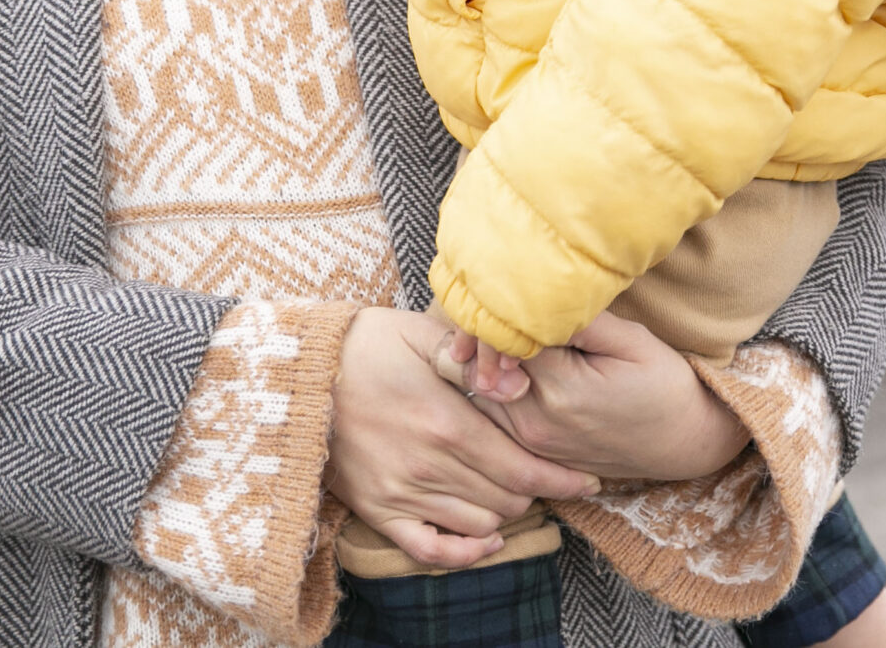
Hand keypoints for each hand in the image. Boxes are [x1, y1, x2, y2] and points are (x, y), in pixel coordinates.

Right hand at [326, 308, 600, 568]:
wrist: (297, 375)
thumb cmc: (364, 344)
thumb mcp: (420, 333)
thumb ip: (471, 359)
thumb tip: (517, 378)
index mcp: (447, 424)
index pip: (523, 467)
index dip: (562, 478)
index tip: (587, 480)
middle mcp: (428, 468)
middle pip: (508, 499)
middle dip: (535, 489)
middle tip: (546, 473)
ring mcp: (402, 494)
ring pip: (479, 525)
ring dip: (505, 513)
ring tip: (514, 491)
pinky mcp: (378, 511)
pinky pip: (429, 550)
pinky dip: (464, 553)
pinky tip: (484, 541)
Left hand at [458, 313, 750, 481]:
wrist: (684, 443)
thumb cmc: (664, 384)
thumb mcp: (631, 340)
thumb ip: (577, 320)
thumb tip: (529, 295)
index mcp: (560, 389)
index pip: (499, 337)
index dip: (494, 309)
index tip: (503, 289)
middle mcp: (535, 423)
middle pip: (475, 368)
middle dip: (478, 335)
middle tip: (490, 305)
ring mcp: (529, 444)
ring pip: (473, 393)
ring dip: (477, 362)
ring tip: (494, 332)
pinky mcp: (530, 453)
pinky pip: (488, 417)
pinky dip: (487, 388)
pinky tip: (504, 365)